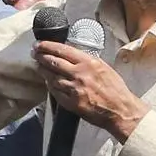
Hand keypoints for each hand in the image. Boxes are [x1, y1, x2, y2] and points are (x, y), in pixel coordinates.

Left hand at [32, 41, 148, 142]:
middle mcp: (80, 74)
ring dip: (43, 71)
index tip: (39, 44)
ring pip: (51, 77)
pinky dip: (50, 86)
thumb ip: (87, 61)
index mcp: (89, 63)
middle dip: (41, 56)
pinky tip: (48, 82)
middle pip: (53, 62)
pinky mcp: (71, 103)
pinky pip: (55, 92)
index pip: (62, 50)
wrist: (120, 110)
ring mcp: (74, 89)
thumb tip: (71, 56)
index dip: (47, 46)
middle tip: (34, 54)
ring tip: (39, 67)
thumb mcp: (104, 68)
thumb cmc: (115, 90)